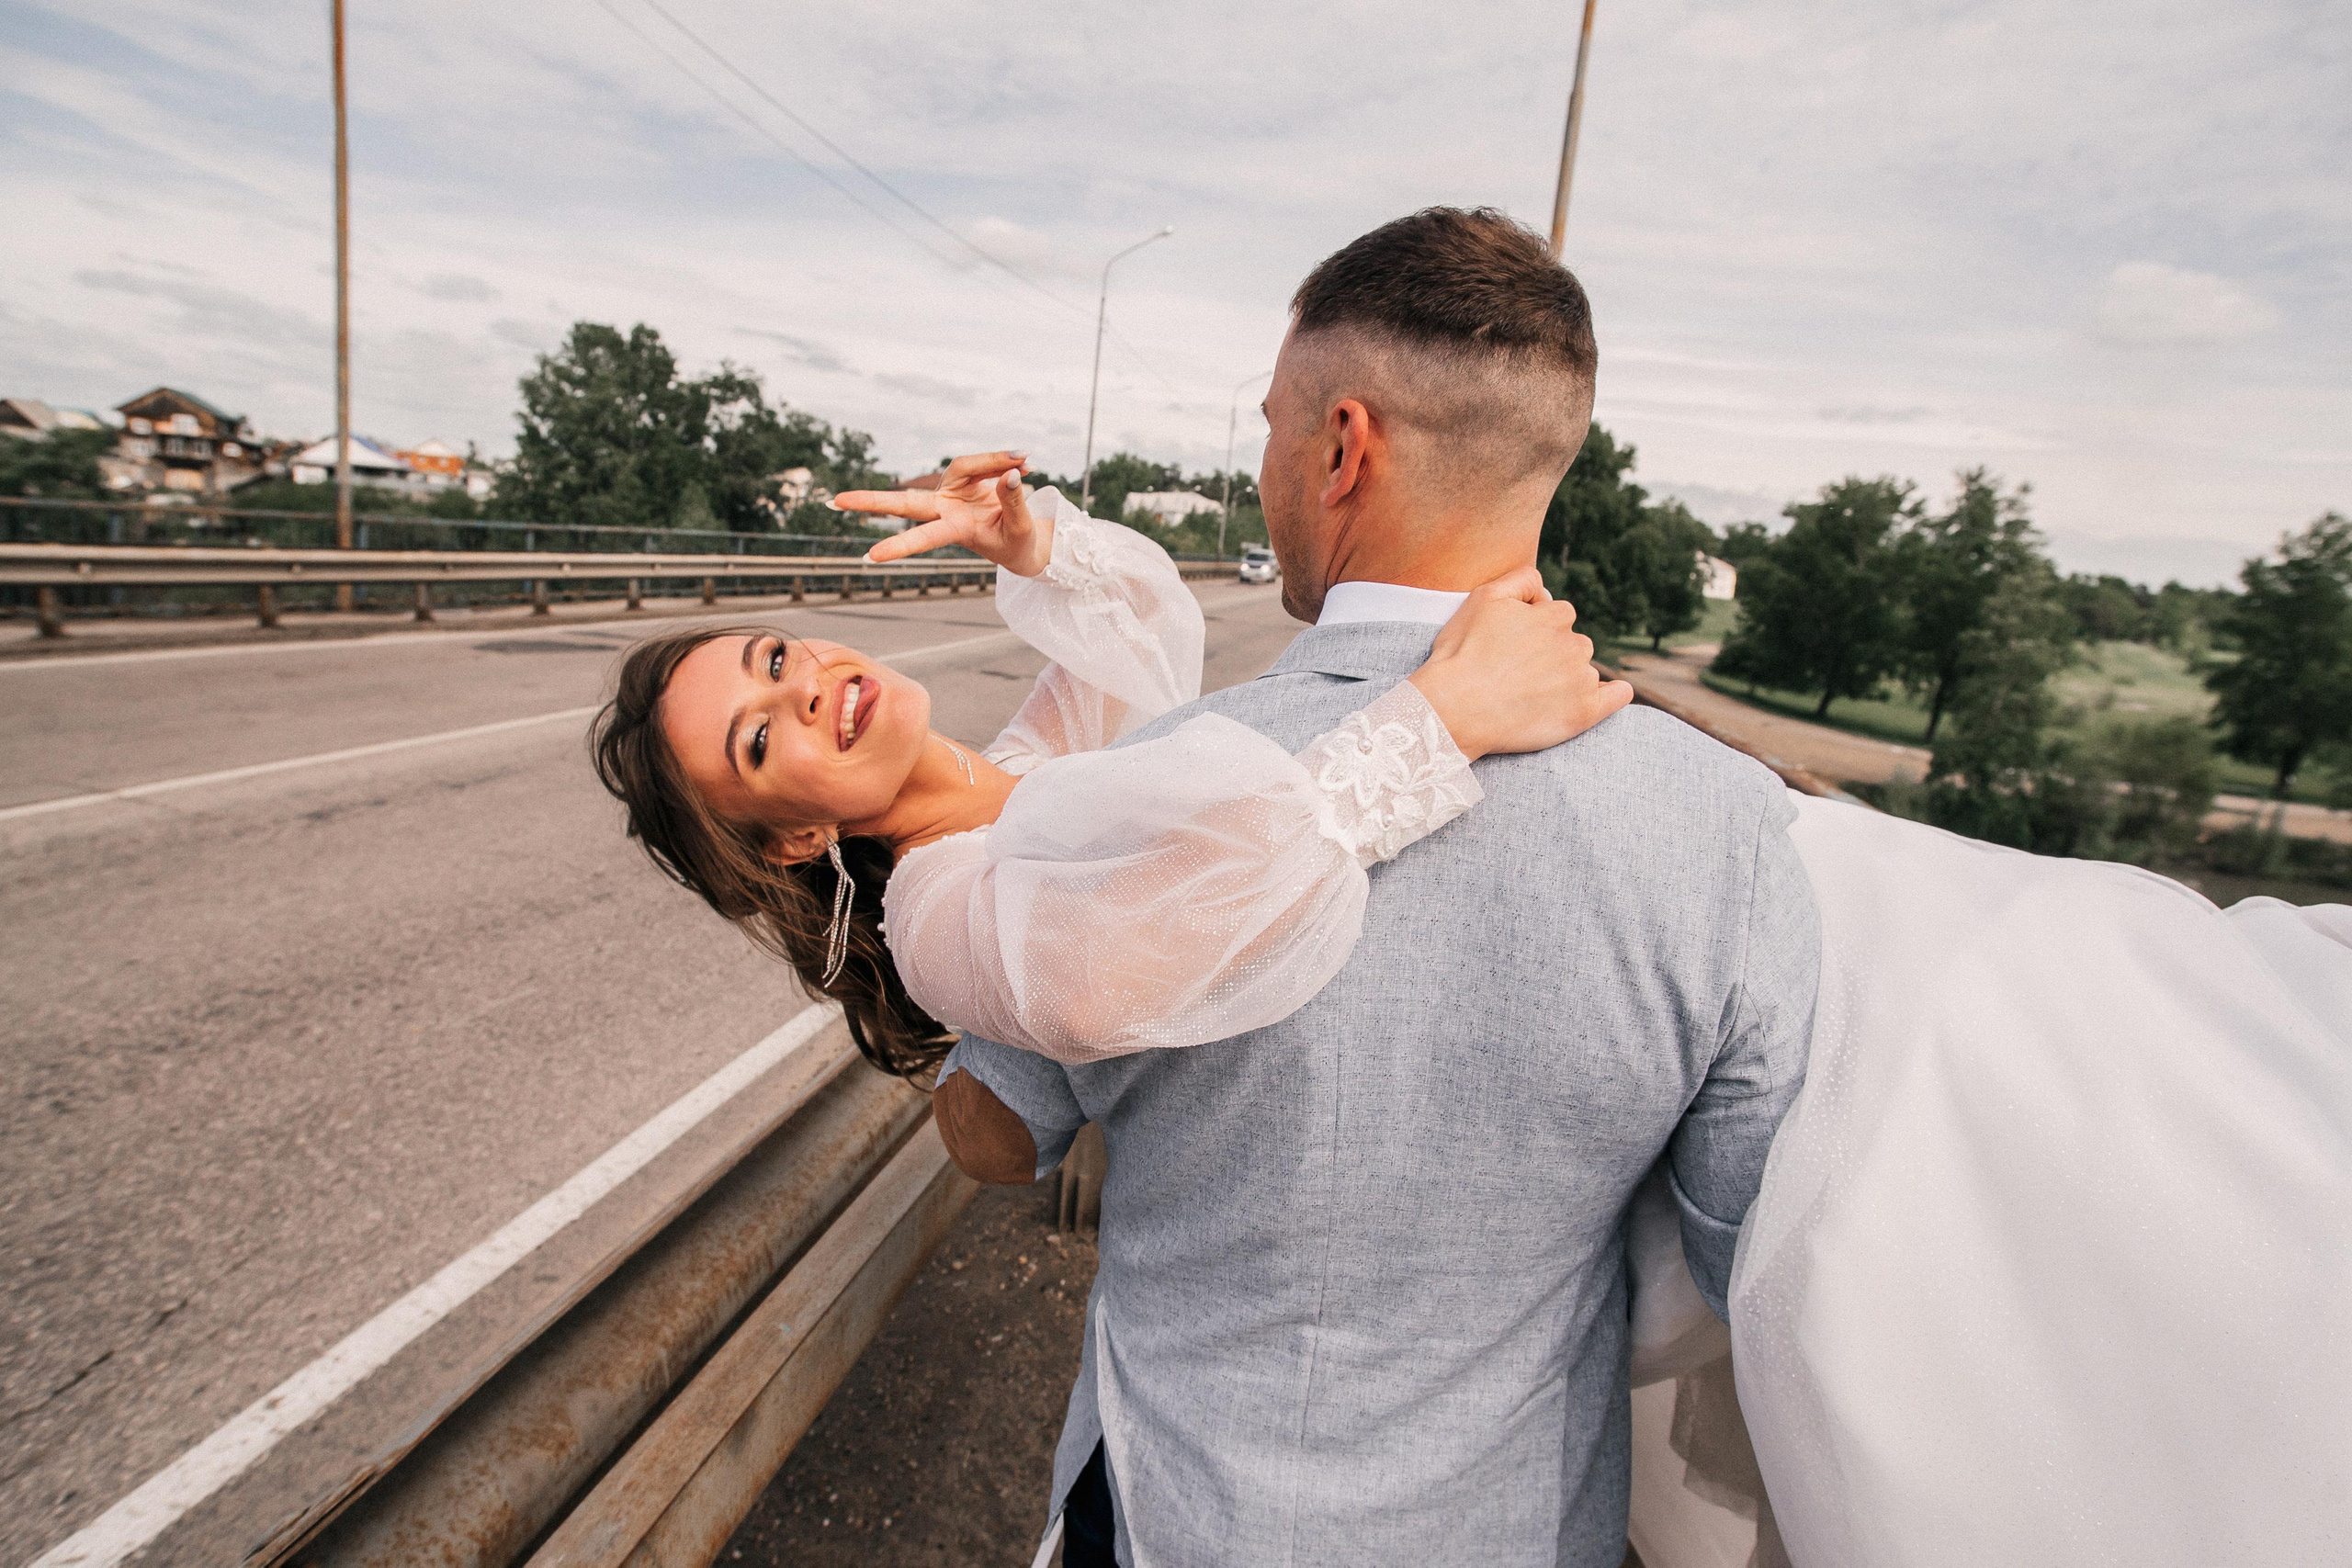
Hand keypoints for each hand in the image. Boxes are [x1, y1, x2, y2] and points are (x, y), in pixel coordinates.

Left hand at [835, 450, 1050, 576]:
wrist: (1022, 540)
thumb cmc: (1018, 543)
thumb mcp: (1021, 529)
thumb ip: (1013, 503)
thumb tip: (1009, 474)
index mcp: (956, 531)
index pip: (925, 536)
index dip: (901, 544)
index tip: (871, 557)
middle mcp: (945, 510)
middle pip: (905, 502)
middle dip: (872, 501)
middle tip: (834, 502)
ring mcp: (951, 493)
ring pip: (963, 464)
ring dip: (994, 459)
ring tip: (1027, 458)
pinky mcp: (963, 479)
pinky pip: (980, 461)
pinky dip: (1003, 459)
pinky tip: (1026, 461)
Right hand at [1406, 566, 1634, 760]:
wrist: (1454, 708)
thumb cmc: (1462, 654)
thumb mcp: (1483, 598)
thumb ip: (1520, 579)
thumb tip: (1544, 590)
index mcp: (1554, 616)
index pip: (1559, 615)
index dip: (1537, 629)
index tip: (1515, 647)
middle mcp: (1574, 644)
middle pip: (1574, 643)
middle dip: (1553, 653)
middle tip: (1518, 673)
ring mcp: (1581, 680)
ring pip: (1585, 670)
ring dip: (1569, 676)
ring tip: (1532, 694)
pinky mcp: (1584, 713)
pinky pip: (1617, 697)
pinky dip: (1616, 694)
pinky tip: (1611, 693)